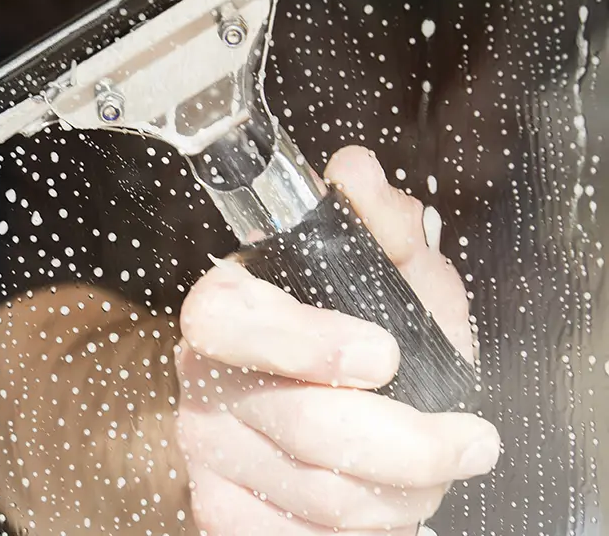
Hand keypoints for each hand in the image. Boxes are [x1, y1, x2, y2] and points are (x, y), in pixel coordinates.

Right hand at [174, 145, 499, 534]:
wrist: (293, 397)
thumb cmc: (344, 328)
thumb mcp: (380, 272)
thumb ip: (378, 223)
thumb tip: (356, 173)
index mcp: (226, 307)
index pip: (232, 322)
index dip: (306, 342)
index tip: (383, 354)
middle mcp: (205, 378)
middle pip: (303, 428)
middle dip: (411, 445)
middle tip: (469, 440)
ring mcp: (207, 449)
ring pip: (320, 496)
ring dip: (405, 492)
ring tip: (434, 468)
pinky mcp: (221, 511)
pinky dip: (369, 529)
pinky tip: (386, 498)